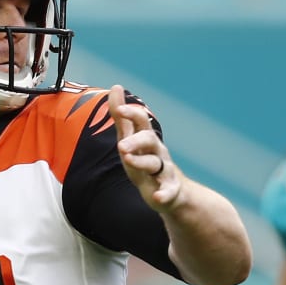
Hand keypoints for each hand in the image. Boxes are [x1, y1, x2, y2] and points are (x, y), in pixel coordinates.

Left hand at [107, 85, 182, 209]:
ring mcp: (164, 170)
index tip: (121, 109)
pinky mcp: (169, 190)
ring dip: (141, 162)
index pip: (141, 121)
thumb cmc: (145, 160)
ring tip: (128, 160)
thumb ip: (121, 116)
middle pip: (149, 140)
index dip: (132, 114)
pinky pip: (169, 191)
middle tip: (120, 145)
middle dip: (135, 141)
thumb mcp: (130, 138)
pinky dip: (164, 194)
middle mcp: (157, 151)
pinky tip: (157, 197)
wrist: (170, 190)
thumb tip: (115, 87)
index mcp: (146, 139)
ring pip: (155, 164)